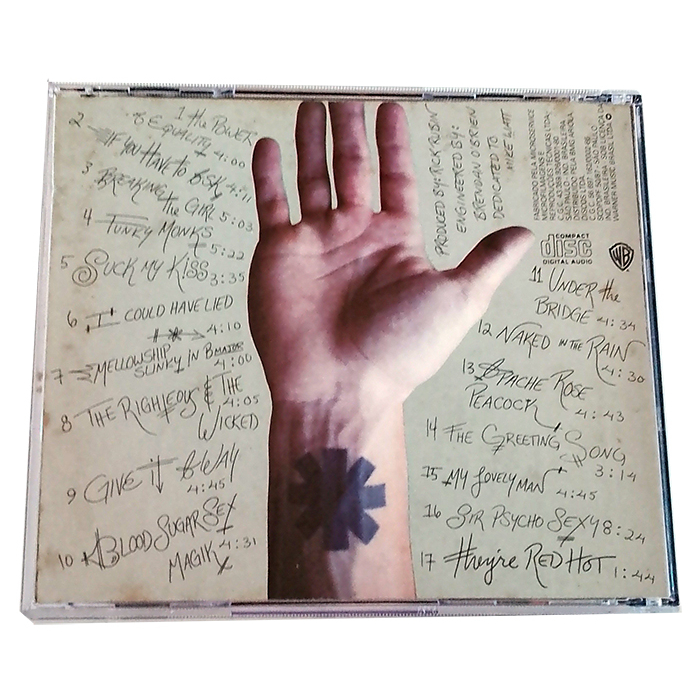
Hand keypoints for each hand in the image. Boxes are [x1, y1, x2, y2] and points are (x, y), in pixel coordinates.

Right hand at [249, 101, 531, 411]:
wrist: (340, 387)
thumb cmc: (399, 351)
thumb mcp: (458, 298)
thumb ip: (486, 260)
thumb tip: (526, 234)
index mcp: (394, 242)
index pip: (396, 179)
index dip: (394, 145)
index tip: (390, 110)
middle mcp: (354, 237)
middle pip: (351, 171)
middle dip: (349, 135)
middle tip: (345, 101)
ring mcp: (315, 244)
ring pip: (311, 178)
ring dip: (310, 143)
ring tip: (311, 108)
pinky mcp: (279, 254)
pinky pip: (271, 205)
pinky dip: (267, 175)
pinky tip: (268, 146)